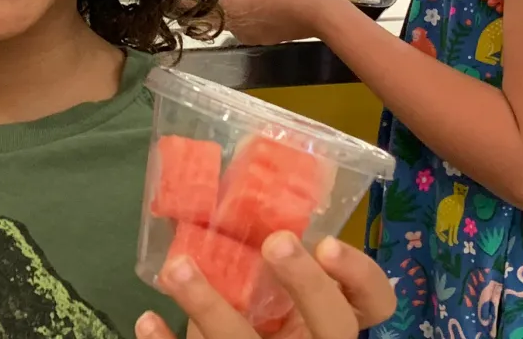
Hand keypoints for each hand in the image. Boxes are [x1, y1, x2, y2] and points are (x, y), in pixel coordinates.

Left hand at [135, 234, 394, 338]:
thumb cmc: (259, 322)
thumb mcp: (270, 296)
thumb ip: (259, 262)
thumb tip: (219, 197)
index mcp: (332, 322)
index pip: (375, 302)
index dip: (360, 275)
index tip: (327, 241)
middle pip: (334, 326)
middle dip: (308, 283)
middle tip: (276, 242)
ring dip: (210, 306)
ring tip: (178, 268)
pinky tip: (147, 319)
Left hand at [223, 0, 363, 46]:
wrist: (321, 12)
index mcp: (234, 11)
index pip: (215, 4)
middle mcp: (241, 29)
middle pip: (227, 16)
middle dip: (232, 4)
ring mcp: (256, 37)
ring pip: (241, 23)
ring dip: (246, 12)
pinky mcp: (271, 40)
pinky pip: (256, 28)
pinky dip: (260, 19)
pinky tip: (272, 7)